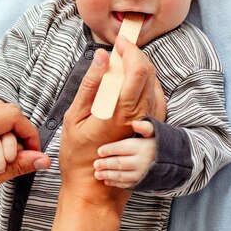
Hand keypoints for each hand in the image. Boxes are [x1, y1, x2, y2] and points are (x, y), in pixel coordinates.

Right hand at [41, 36, 165, 230]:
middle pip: (149, 72)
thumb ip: (90, 84)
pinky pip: (156, 97)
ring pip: (154, 83)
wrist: (94, 189)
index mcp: (121, 111)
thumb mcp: (74, 117)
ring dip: (140, 68)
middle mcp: (141, 115)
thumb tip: (101, 57)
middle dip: (136, 54)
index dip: (131, 49)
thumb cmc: (78, 155)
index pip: (138, 69)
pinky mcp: (151, 128)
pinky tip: (130, 84)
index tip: (118, 41)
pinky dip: (145, 83)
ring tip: (121, 65)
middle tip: (118, 49)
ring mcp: (149, 122)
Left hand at [93, 120, 155, 187]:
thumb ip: (145, 126)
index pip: (122, 148)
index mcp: (142, 147)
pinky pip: (127, 184)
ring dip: (108, 175)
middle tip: (95, 164)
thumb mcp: (154, 131)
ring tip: (97, 174)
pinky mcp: (143, 182)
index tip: (99, 151)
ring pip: (122, 176)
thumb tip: (135, 123)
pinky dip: (116, 183)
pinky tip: (107, 181)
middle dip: (106, 164)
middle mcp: (142, 162)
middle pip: (120, 163)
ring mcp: (142, 174)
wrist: (174, 160)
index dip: (109, 150)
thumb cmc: (158, 142)